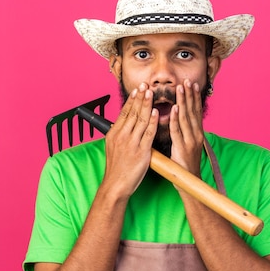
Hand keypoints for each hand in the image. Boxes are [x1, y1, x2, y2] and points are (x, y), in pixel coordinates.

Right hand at [102, 83, 157, 198]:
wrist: (116, 185)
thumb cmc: (117, 168)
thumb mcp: (113, 148)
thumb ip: (120, 135)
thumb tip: (124, 125)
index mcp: (114, 134)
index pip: (124, 112)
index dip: (131, 100)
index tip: (137, 90)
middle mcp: (121, 136)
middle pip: (132, 112)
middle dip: (140, 97)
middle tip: (146, 85)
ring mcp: (131, 143)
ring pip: (140, 119)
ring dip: (146, 104)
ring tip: (151, 92)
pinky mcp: (141, 151)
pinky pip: (147, 133)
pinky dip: (152, 121)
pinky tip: (156, 112)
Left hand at [169, 79, 203, 176]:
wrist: (190, 181)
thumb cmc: (186, 163)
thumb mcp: (188, 144)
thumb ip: (185, 132)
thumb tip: (180, 120)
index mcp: (197, 133)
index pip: (196, 111)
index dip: (194, 97)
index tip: (192, 84)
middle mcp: (196, 135)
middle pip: (192, 111)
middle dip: (189, 95)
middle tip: (186, 80)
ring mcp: (190, 141)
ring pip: (186, 117)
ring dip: (183, 102)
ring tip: (180, 88)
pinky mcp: (182, 148)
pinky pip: (178, 131)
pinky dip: (175, 119)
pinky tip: (174, 108)